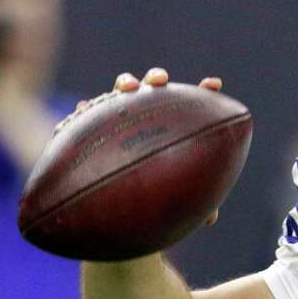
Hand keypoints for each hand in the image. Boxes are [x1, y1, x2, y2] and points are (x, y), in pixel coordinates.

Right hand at [64, 67, 224, 224]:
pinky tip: (83, 109)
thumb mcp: (175, 193)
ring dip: (125, 84)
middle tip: (161, 81)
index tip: (214, 84)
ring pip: (120, 92)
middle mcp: (146, 113)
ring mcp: (120, 115)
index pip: (190, 103)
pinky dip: (86, 110)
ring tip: (128, 88)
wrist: (116, 196)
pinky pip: (86, 114)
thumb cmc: (155, 189)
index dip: (202, 92)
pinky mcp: (92, 124)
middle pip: (152, 88)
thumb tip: (211, 220)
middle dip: (156, 78)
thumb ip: (192, 200)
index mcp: (171, 123)